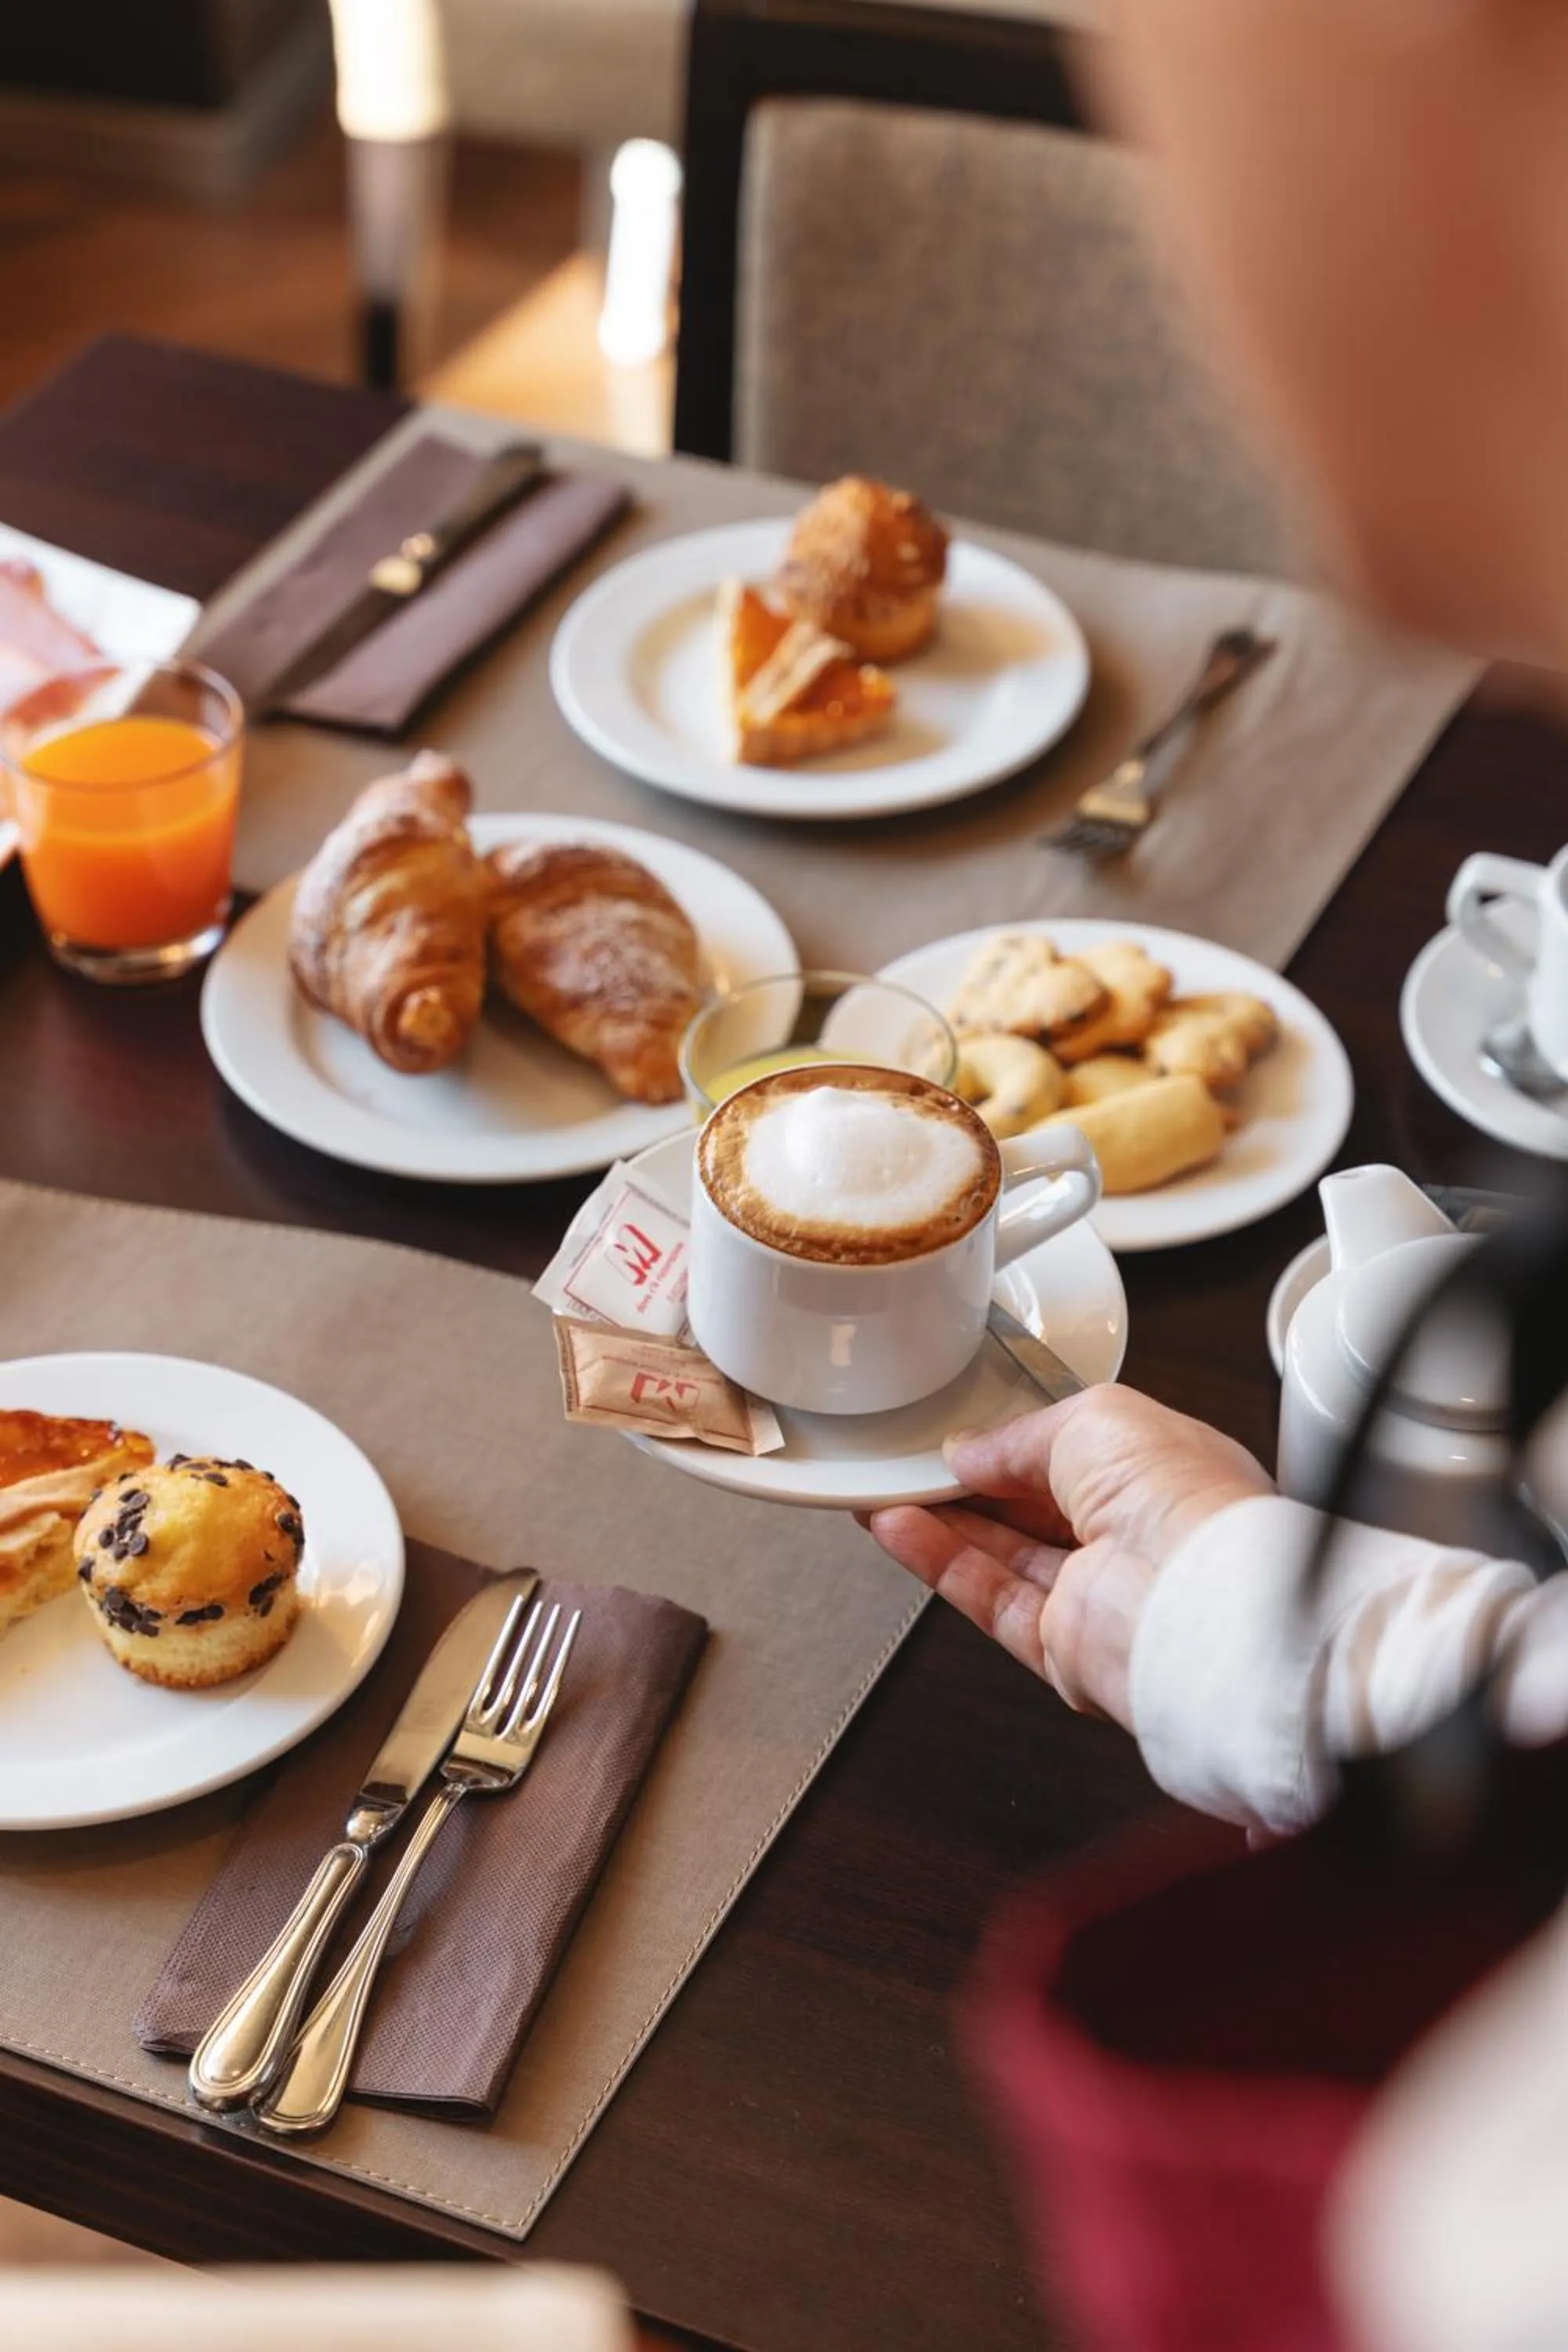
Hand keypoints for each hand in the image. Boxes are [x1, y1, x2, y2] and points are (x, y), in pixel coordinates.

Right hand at [866, 1385, 1271, 1727]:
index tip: (956, 1432)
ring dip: (939, 1522)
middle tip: (905, 1462)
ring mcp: (1099, 1597)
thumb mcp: (1092, 1419)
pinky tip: (895, 1529)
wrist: (1199, 1603)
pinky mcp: (1063, 1648)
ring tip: (880, 1492)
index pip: (1073, 1457)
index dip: (1012, 1445)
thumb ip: (1020, 1435)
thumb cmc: (1183, 1500)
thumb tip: (969, 1449)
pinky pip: (989, 1599)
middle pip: (1031, 1511)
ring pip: (1003, 1556)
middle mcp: (1134, 1539)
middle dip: (967, 1484)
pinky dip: (939, 1564)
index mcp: (1161, 1476)